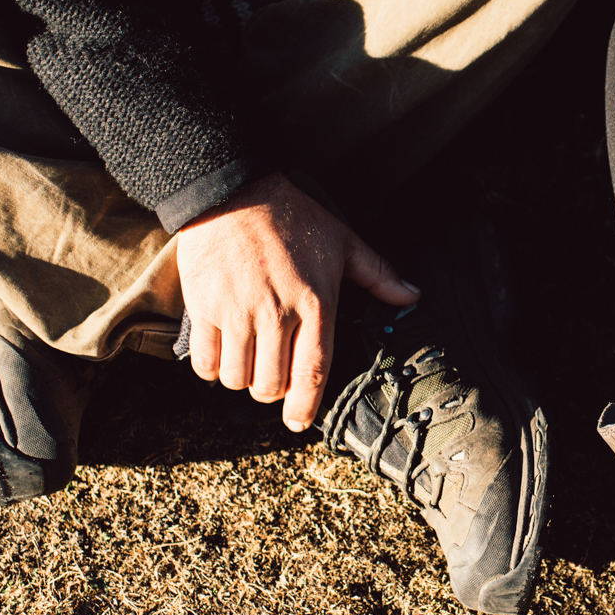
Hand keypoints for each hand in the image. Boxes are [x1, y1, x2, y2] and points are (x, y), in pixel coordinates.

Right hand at [176, 172, 417, 432]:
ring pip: (238, 378)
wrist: (231, 191)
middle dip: (272, 392)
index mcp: (315, 303)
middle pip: (271, 384)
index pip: (314, 372)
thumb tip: (412, 296)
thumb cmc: (291, 215)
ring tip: (248, 362)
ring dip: (243, 379)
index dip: (305, 406)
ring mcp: (237, 313)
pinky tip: (220, 354)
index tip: (299, 423)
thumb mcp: (342, 240)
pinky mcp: (203, 309)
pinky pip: (204, 363)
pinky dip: (211, 368)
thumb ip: (377, 273)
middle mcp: (276, 314)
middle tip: (272, 379)